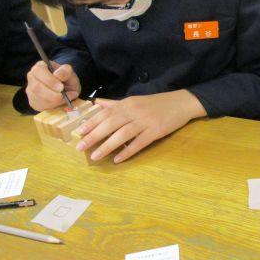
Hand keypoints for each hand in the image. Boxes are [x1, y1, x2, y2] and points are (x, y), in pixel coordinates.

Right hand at [26, 61, 80, 110]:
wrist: (67, 91)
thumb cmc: (67, 80)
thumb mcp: (70, 74)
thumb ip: (65, 71)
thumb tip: (57, 74)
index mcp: (40, 67)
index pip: (38, 71)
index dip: (49, 80)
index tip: (61, 87)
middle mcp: (32, 77)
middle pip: (36, 87)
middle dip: (53, 94)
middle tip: (66, 96)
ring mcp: (30, 90)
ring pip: (38, 98)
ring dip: (55, 101)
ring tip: (67, 98)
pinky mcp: (33, 102)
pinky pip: (40, 106)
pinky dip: (53, 106)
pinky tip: (60, 102)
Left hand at [75, 90, 206, 163]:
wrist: (181, 103)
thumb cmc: (156, 103)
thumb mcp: (134, 100)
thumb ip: (115, 103)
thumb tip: (97, 103)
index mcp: (127, 103)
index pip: (105, 113)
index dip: (91, 123)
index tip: (78, 132)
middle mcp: (134, 111)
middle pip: (111, 124)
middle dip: (94, 136)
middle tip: (80, 147)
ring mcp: (145, 121)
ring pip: (122, 134)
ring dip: (107, 146)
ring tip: (95, 156)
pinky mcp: (156, 131)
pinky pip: (139, 143)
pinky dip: (127, 151)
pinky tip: (117, 159)